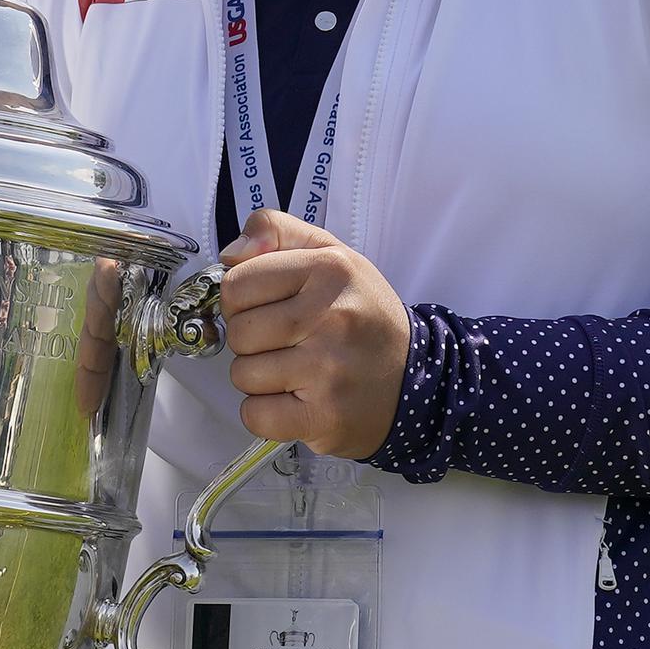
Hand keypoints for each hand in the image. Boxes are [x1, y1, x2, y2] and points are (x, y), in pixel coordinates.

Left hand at [219, 210, 411, 459]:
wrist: (419, 377)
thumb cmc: (364, 316)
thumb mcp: (331, 255)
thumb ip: (277, 233)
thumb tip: (230, 254)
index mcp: (329, 270)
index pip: (238, 284)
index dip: (241, 300)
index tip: (265, 308)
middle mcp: (331, 317)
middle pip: (239, 333)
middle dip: (251, 340)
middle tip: (284, 342)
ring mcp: (328, 370)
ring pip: (244, 375)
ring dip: (259, 378)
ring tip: (294, 370)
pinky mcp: (325, 415)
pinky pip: (256, 415)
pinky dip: (266, 413)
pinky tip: (294, 400)